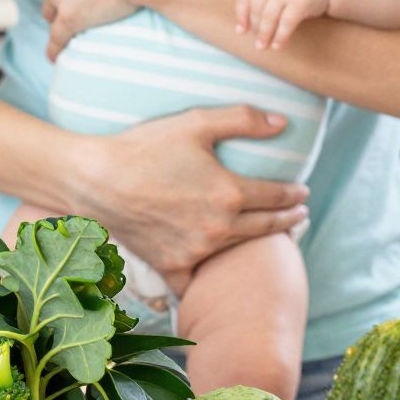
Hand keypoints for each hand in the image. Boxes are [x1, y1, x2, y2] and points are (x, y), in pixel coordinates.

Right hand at [67, 103, 309, 295]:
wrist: (97, 180)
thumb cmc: (145, 147)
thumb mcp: (196, 123)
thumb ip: (243, 120)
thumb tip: (282, 123)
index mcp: (230, 193)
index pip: (277, 196)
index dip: (294, 194)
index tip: (303, 192)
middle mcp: (219, 227)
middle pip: (266, 226)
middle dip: (288, 220)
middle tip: (299, 216)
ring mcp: (196, 250)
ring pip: (238, 250)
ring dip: (258, 243)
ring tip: (266, 236)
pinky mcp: (172, 264)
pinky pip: (198, 279)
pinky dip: (209, 279)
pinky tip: (218, 277)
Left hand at [235, 0, 330, 49]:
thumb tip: (242, 25)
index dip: (241, 16)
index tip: (241, 31)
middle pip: (256, 10)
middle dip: (255, 28)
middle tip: (257, 42)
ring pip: (268, 18)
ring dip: (264, 36)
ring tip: (262, 47)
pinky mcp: (300, 2)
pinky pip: (285, 24)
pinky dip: (280, 37)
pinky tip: (277, 46)